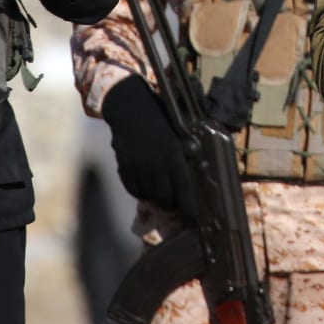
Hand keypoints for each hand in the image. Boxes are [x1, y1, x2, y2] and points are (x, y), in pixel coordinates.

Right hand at [102, 76, 198, 215]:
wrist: (130, 107)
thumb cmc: (161, 117)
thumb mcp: (180, 132)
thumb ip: (186, 153)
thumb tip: (200, 171)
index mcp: (173, 155)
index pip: (183, 189)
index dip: (189, 207)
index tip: (193, 217)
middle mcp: (155, 165)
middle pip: (165, 198)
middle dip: (172, 202)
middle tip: (175, 200)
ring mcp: (137, 167)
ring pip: (148, 195)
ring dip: (155, 195)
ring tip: (159, 187)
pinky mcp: (123, 167)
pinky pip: (133, 189)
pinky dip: (140, 190)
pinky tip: (145, 182)